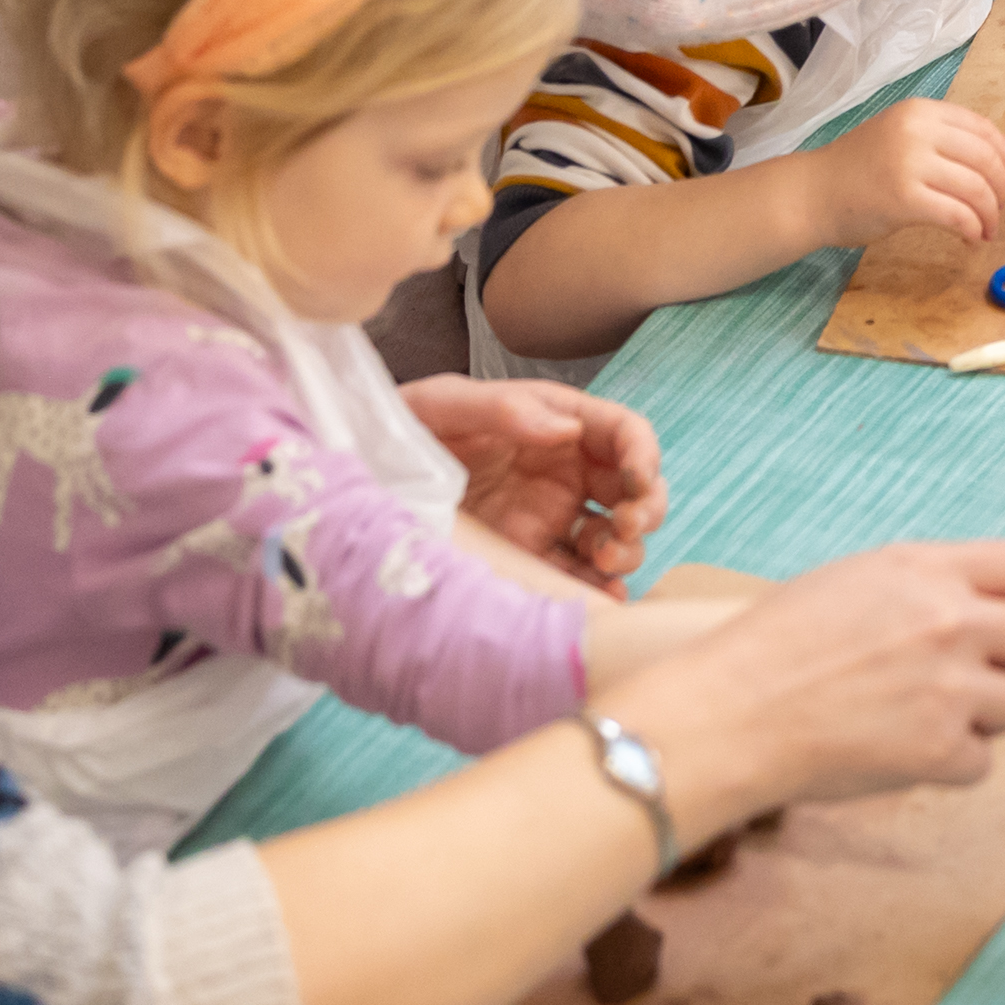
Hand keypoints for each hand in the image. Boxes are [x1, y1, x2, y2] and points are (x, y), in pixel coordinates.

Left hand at [401, 374, 663, 589]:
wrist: (359, 478)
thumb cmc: (403, 426)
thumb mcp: (443, 404)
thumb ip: (503, 409)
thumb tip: (567, 430)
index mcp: (555, 421)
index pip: (623, 432)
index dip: (643, 454)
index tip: (637, 480)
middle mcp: (563, 471)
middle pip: (633, 490)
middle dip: (646, 509)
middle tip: (624, 528)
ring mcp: (549, 517)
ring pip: (614, 537)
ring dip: (626, 552)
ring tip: (606, 563)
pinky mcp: (527, 557)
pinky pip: (575, 576)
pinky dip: (595, 590)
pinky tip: (599, 599)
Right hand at [619, 540, 1004, 821]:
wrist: (730, 716)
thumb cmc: (774, 648)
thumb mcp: (855, 582)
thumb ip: (926, 584)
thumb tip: (978, 598)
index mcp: (926, 570)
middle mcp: (949, 622)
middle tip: (980, 676)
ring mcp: (951, 688)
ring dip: (985, 716)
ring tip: (920, 716)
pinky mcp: (941, 750)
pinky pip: (981, 761)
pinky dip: (950, 763)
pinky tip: (899, 751)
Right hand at [810, 99, 1004, 248]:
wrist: (813, 193)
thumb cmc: (858, 169)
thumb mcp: (903, 137)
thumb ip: (948, 138)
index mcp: (920, 111)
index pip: (983, 129)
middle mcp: (917, 130)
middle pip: (985, 159)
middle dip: (1002, 190)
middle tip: (1000, 211)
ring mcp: (909, 163)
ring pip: (976, 189)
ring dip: (990, 215)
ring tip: (986, 230)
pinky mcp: (903, 199)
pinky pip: (957, 215)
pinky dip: (973, 230)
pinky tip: (971, 239)